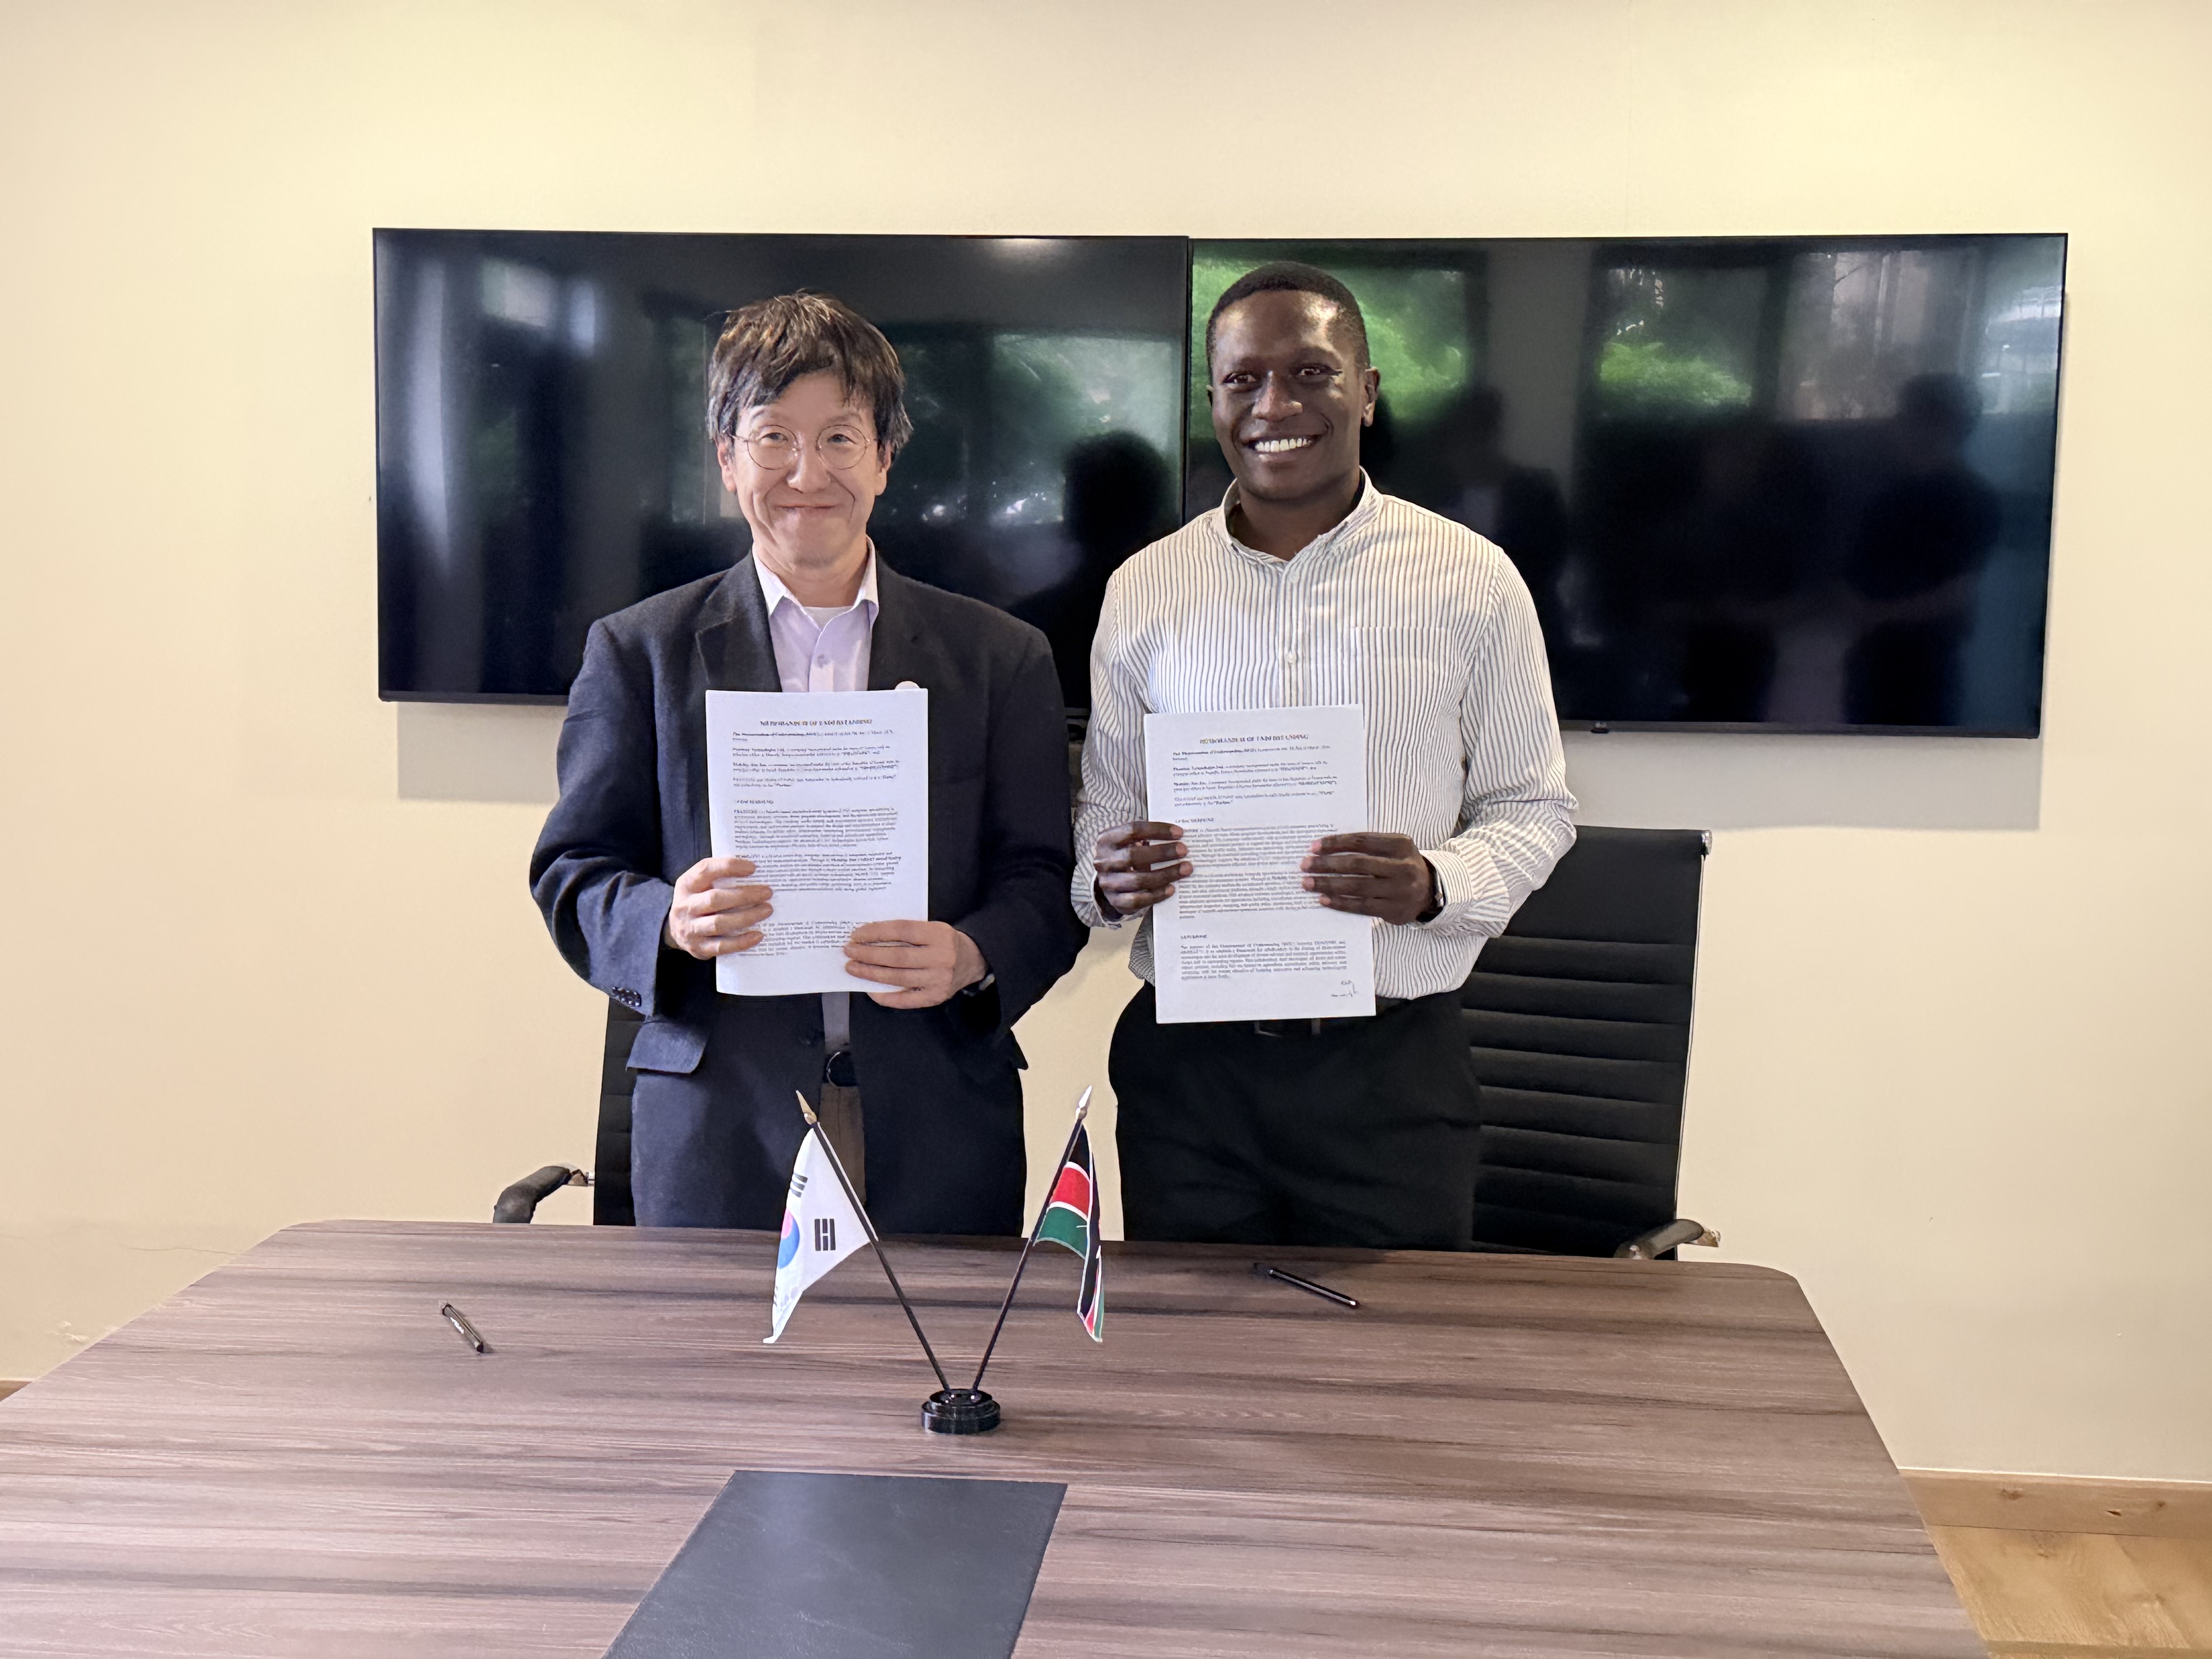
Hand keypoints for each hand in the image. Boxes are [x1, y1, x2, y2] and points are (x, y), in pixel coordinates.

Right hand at [665, 856, 772, 958]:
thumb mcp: (700, 884)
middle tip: (767, 892)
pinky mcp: (699, 948)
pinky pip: (722, 946)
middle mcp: (685, 907)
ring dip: (747, 917)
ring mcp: (690, 929)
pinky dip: (741, 941)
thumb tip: (754, 875)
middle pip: (715, 899)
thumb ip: (719, 877)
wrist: (675, 929)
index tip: (752, 868)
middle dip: (744, 895)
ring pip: (720, 923)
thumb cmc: (698, 901)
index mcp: (687, 885)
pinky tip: (758, 935)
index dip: (729, 867)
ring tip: (766, 910)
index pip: (705, 870)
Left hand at [843, 920, 987, 1009]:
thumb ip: (906, 931)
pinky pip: (905, 1000)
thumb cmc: (944, 942)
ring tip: (853, 968)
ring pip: (897, 978)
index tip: (857, 934)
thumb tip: (868, 937)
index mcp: (939, 934)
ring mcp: (939, 980)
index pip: (901, 930)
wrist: (973, 960)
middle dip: (868, 955)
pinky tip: (869, 989)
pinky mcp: (936, 997)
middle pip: (897, 957)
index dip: (876, 932)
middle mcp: (941, 957)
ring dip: (870, 973)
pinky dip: (885, 996)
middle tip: (849, 952)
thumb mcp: (931, 927)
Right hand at [1092, 821, 1188, 916]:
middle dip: (1162, 852)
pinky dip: (1157, 895)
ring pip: (1137, 880)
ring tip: (1185, 869)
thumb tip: (1178, 838)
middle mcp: (1103, 861)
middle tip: (1184, 850)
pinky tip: (1172, 888)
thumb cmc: (1126, 856)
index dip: (1157, 830)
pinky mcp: (1115, 901)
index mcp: (1107, 840)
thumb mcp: (1129, 842)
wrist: (1109, 880)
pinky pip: (1137, 900)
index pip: (1133, 830)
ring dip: (1165, 874)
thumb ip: (1147, 838)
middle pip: (1133, 855)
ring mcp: (1108, 883)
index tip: (1179, 833)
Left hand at [1301, 833, 1434, 925]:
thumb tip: (1326, 849)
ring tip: (1308, 883)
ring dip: (1329, 884)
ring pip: (1357, 887)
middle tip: (1305, 865)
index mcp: (1401, 844)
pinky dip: (1340, 903)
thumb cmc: (1400, 865)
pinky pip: (1361, 906)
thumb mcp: (1393, 848)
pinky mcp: (1395, 910)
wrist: (1429, 890)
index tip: (1314, 847)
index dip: (1336, 843)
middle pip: (1357, 864)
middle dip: (1327, 864)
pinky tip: (1323, 899)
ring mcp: (1400, 890)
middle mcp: (1403, 867)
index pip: (1362, 841)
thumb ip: (1368, 846)